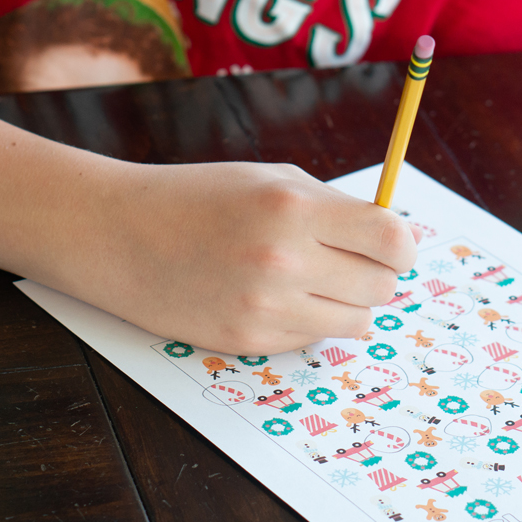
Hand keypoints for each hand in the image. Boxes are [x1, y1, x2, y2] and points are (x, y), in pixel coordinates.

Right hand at [72, 161, 419, 354]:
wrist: (119, 236)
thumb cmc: (198, 199)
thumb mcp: (270, 180)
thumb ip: (334, 208)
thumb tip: (394, 240)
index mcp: (294, 208)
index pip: (392, 241)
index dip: (401, 247)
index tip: (392, 247)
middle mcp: (284, 261)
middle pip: (381, 287)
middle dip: (374, 275)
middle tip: (347, 263)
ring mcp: (266, 308)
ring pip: (355, 322)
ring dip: (344, 303)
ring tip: (310, 281)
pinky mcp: (248, 341)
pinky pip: (312, 339)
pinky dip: (307, 321)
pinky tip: (271, 298)